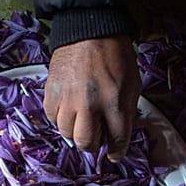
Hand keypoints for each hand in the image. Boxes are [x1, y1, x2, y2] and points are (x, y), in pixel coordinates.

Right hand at [44, 36, 139, 161]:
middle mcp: (89, 105)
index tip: (114, 155)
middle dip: (92, 145)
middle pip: (86, 142)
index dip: (117, 152)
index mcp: (114, 103)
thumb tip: (118, 134)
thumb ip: (126, 112)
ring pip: (66, 133)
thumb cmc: (114, 55)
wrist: (90, 31)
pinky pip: (52, 117)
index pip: (117, 140)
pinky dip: (60, 117)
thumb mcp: (133, 84)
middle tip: (95, 140)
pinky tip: (68, 109)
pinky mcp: (52, 92)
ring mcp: (68, 99)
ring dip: (75, 131)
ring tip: (82, 121)